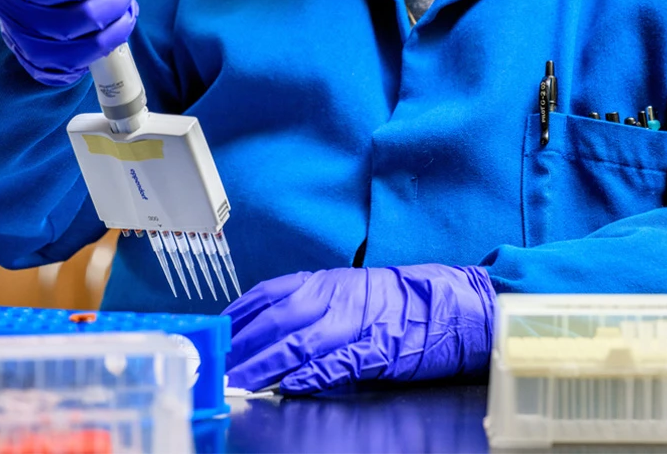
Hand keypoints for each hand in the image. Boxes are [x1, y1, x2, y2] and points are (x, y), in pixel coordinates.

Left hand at [226, 264, 495, 394]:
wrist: (450, 303)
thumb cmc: (397, 302)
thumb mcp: (348, 293)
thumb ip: (311, 308)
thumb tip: (266, 330)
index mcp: (327, 282)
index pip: (271, 293)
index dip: (240, 313)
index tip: (216, 332)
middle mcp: (337, 296)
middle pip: (280, 319)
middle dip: (247, 345)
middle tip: (221, 366)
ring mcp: (358, 322)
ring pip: (303, 341)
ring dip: (269, 363)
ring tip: (243, 381)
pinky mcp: (379, 349)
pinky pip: (341, 361)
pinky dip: (314, 373)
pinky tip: (292, 384)